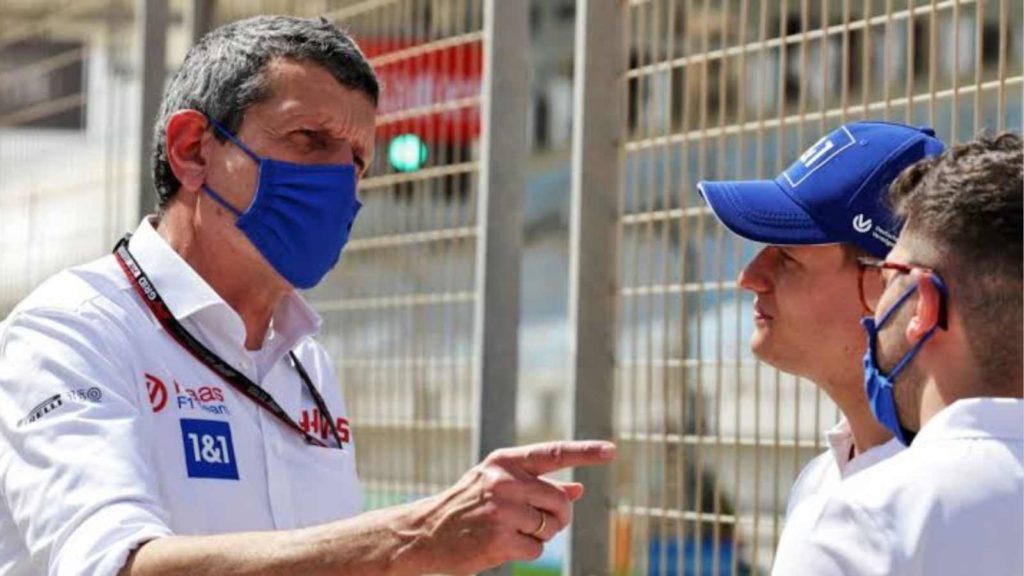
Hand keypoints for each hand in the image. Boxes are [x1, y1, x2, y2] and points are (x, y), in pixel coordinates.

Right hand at [396, 440, 615, 575]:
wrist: (426, 532)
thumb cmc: (468, 505)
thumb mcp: (499, 485)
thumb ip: (539, 485)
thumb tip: (578, 491)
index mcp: (505, 461)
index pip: (553, 454)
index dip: (585, 452)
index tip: (612, 451)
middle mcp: (504, 480)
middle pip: (560, 502)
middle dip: (559, 517)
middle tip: (538, 522)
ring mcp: (501, 509)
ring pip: (551, 526)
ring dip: (540, 535)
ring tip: (511, 531)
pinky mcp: (499, 538)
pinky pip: (538, 548)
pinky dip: (527, 551)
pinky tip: (503, 545)